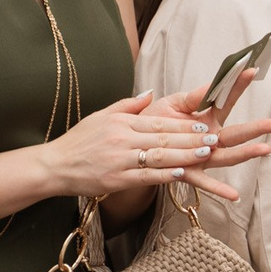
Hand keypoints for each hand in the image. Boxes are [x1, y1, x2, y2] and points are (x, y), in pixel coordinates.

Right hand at [37, 90, 270, 201]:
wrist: (55, 165)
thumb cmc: (79, 141)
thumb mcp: (102, 115)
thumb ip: (129, 105)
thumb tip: (151, 92)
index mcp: (122, 123)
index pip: (158, 123)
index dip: (182, 126)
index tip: (203, 126)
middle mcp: (123, 139)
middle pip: (164, 139)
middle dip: (192, 140)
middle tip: (215, 139)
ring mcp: (121, 160)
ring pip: (159, 157)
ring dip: (185, 156)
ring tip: (207, 154)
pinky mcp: (117, 179)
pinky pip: (145, 176)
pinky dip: (165, 175)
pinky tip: (182, 173)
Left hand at [151, 67, 270, 193]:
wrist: (133, 149)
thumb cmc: (151, 124)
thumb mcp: (171, 104)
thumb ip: (193, 97)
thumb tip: (213, 84)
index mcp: (204, 118)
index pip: (225, 101)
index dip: (237, 86)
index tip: (251, 70)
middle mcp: (208, 139)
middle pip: (236, 133)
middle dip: (258, 128)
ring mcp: (200, 157)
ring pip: (227, 155)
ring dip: (246, 154)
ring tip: (266, 149)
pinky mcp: (187, 172)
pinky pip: (203, 181)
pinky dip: (218, 189)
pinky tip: (234, 195)